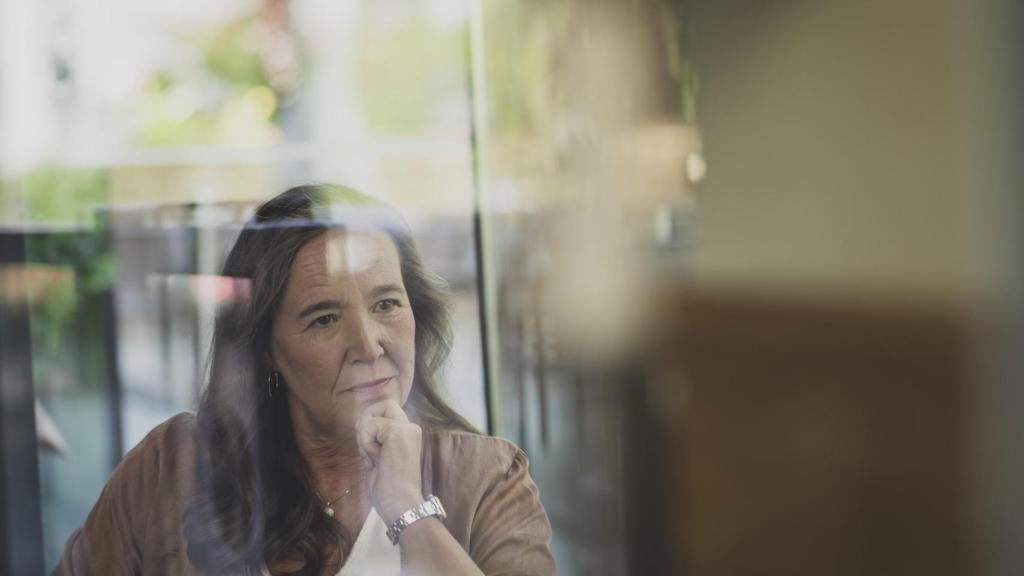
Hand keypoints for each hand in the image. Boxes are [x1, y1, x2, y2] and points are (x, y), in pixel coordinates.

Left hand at [356, 399, 424, 523]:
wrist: (402, 506)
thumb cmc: (390, 490)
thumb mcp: (380, 458)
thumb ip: (377, 440)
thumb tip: (363, 425)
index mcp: (409, 433)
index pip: (387, 410)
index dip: (372, 422)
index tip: (370, 448)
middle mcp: (410, 427)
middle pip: (384, 404)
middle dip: (366, 421)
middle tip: (366, 447)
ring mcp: (405, 429)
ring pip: (372, 414)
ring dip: (364, 436)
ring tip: (373, 458)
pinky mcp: (397, 433)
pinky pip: (369, 426)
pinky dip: (365, 443)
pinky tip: (375, 460)